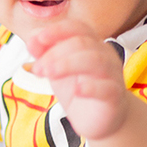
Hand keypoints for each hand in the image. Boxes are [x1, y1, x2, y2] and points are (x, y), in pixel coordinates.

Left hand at [26, 19, 130, 143]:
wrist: (98, 119)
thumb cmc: (77, 88)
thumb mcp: (56, 70)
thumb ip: (44, 54)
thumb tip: (31, 39)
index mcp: (91, 44)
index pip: (77, 28)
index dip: (57, 31)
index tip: (38, 39)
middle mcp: (104, 55)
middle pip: (82, 43)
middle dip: (55, 53)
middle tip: (37, 69)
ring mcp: (112, 74)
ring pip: (96, 60)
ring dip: (68, 64)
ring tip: (49, 74)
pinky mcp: (115, 96)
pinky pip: (108, 88)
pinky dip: (92, 87)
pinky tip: (78, 90)